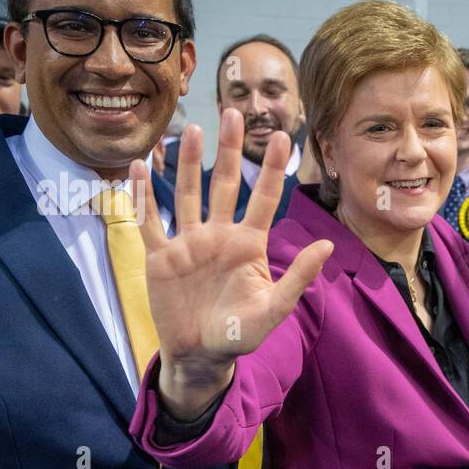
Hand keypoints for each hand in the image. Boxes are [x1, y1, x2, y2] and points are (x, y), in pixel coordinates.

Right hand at [131, 109, 333, 418]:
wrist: (202, 355)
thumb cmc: (241, 334)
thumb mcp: (274, 309)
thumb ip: (299, 278)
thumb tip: (328, 247)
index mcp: (249, 245)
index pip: (265, 198)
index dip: (272, 169)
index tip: (283, 136)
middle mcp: (219, 236)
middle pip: (225, 184)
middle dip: (230, 150)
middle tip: (234, 113)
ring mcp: (189, 243)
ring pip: (188, 193)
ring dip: (189, 163)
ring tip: (194, 130)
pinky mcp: (161, 256)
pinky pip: (150, 221)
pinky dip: (144, 195)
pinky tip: (140, 167)